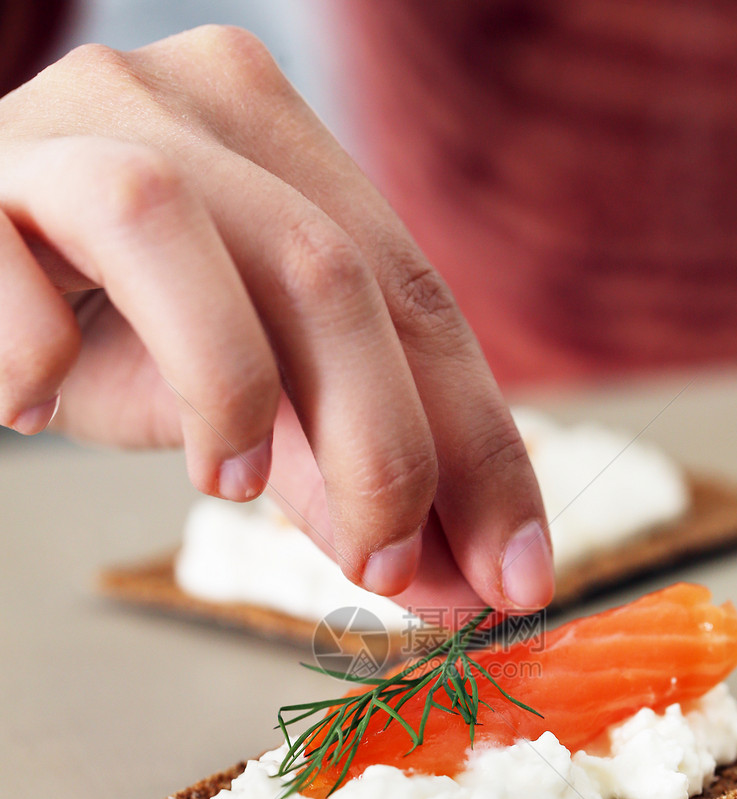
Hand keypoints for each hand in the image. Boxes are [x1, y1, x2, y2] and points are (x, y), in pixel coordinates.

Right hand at [0, 27, 553, 610]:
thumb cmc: (97, 320)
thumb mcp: (236, 394)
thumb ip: (329, 474)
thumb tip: (438, 583)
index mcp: (286, 147)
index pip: (416, 301)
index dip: (479, 447)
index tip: (516, 577)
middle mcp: (192, 106)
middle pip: (326, 269)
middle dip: (383, 446)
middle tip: (389, 570)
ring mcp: (74, 124)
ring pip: (172, 227)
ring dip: (225, 386)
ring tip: (219, 484)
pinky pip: (9, 264)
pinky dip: (35, 354)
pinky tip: (31, 402)